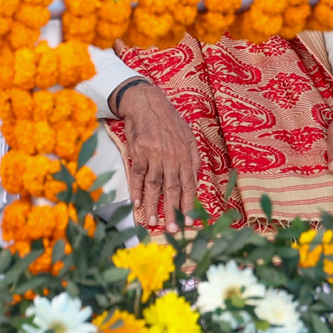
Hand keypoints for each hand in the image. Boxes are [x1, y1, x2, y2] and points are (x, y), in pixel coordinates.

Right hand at [114, 81, 198, 229]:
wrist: (147, 103)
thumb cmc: (169, 121)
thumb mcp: (189, 137)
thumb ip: (194, 159)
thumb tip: (196, 180)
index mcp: (186, 155)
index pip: (189, 185)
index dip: (189, 205)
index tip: (189, 222)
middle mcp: (171, 156)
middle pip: (172, 189)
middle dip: (172, 212)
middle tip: (172, 230)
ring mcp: (154, 154)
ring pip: (154, 185)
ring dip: (152, 205)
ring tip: (152, 222)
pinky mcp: (138, 151)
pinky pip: (137, 175)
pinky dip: (136, 190)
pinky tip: (136, 203)